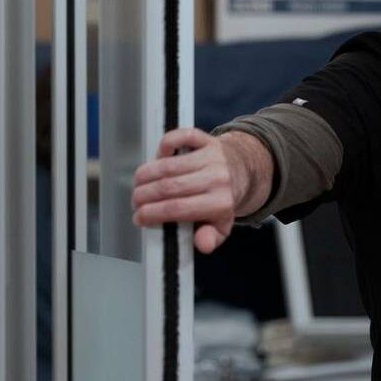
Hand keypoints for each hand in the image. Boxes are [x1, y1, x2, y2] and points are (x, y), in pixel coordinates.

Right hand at [132, 128, 259, 253]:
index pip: (178, 209)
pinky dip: (165, 144)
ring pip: (169, 165)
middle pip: (169, 187)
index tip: (139, 218)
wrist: (244, 170)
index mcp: (220, 203)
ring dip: (146, 175)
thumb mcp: (222, 225)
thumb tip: (202, 244)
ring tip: (138, 185)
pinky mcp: (207, 140)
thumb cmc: (225, 199)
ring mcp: (212, 156)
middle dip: (144, 196)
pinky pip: (182, 136)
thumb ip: (211, 237)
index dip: (152, 214)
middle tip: (135, 202)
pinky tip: (158, 158)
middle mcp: (217, 178)